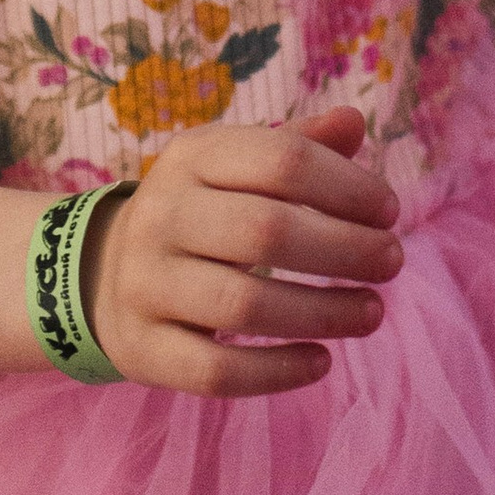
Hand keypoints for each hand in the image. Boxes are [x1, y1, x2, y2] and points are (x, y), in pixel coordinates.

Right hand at [84, 105, 403, 396]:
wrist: (102, 274)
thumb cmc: (199, 214)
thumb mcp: (234, 167)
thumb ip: (296, 146)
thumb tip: (354, 123)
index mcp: (191, 158)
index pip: (282, 161)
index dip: (348, 187)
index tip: (389, 213)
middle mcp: (160, 216)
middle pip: (267, 232)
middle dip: (345, 249)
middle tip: (392, 262)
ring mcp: (145, 285)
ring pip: (243, 306)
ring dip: (323, 312)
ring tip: (372, 313)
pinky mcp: (143, 349)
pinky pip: (216, 371)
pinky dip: (278, 371)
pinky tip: (321, 361)